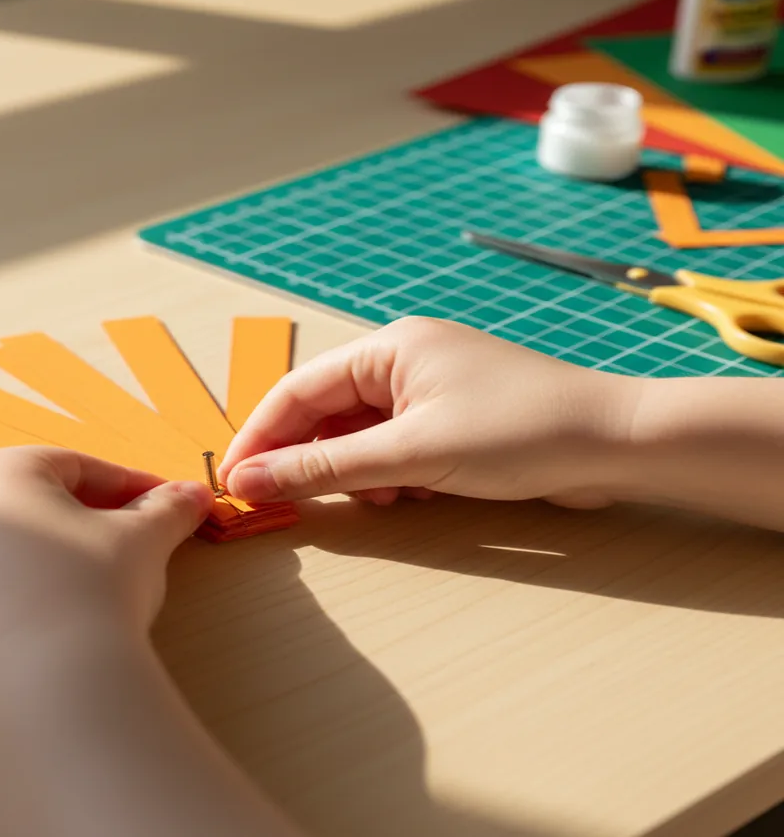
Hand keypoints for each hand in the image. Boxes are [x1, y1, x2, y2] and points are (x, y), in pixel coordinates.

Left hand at [0, 447, 213, 694]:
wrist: (34, 684)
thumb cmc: (89, 593)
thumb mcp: (140, 542)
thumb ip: (165, 510)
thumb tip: (194, 496)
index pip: (70, 469)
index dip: (120, 489)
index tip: (153, 507)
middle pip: (13, 502)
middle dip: (62, 520)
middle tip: (108, 547)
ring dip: (9, 556)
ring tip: (54, 587)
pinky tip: (8, 619)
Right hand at [218, 317, 641, 507]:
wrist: (617, 445)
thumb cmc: (518, 432)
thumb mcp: (410, 455)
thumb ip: (325, 469)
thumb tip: (249, 480)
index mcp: (389, 347)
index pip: (298, 389)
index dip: (260, 436)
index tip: (233, 480)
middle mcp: (405, 361)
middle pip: (327, 412)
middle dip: (309, 459)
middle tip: (283, 503)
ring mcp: (432, 391)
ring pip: (361, 436)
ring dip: (356, 473)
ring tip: (377, 500)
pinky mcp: (455, 422)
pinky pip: (396, 448)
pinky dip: (390, 476)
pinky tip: (409, 497)